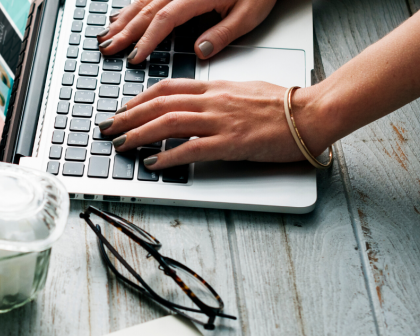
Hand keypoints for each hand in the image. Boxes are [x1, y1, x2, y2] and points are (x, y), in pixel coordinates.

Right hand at [97, 0, 275, 62]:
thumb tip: (200, 51)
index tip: (134, 57)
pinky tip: (122, 15)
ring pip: (144, 0)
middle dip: (125, 31)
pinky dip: (132, 6)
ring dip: (123, 19)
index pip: (164, 20)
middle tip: (108, 49)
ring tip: (107, 35)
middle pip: (147, 9)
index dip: (146, 40)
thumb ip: (222, 34)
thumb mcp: (248, 14)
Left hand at [97, 79, 333, 169]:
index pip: (167, 88)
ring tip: (120, 145)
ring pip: (168, 123)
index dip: (139, 99)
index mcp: (215, 88)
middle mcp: (212, 101)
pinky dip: (167, 156)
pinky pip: (191, 149)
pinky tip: (152, 163)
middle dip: (128, 117)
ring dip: (139, 134)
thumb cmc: (283, 104)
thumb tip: (200, 103)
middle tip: (108, 129)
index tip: (123, 109)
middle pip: (159, 104)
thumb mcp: (243, 91)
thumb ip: (218, 96)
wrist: (311, 113)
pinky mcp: (230, 143)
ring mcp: (220, 121)